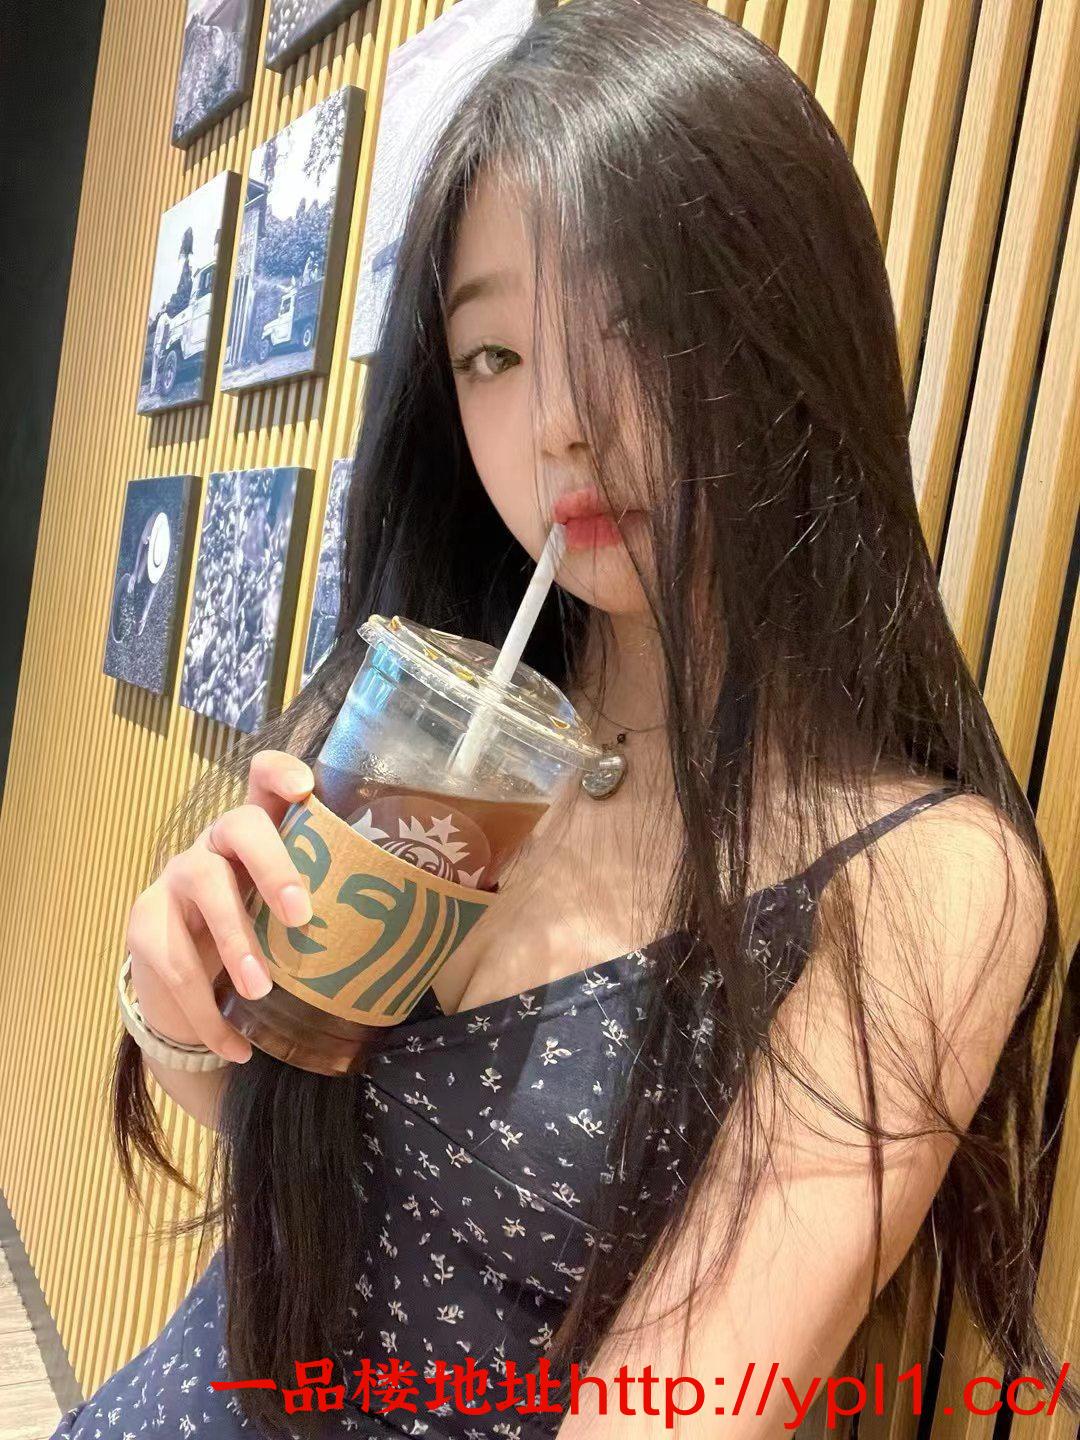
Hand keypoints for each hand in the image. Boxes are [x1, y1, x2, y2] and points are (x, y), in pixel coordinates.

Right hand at [125, 750, 315, 1063]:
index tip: (306, 786)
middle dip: (272, 864)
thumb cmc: (264, 944)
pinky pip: (173, 960)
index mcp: (260, 834)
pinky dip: (206, 1011)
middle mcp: (215, 843)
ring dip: (235, 940)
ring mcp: (177, 877)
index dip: (279, 772)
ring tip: (260, 990)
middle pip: (238, 825)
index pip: (264, 781)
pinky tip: (234, 1046)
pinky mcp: (146, 922)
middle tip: (301, 915)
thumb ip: (335, 912)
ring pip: (202, 884)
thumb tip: (418, 934)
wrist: (191, 997)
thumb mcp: (294, 922)